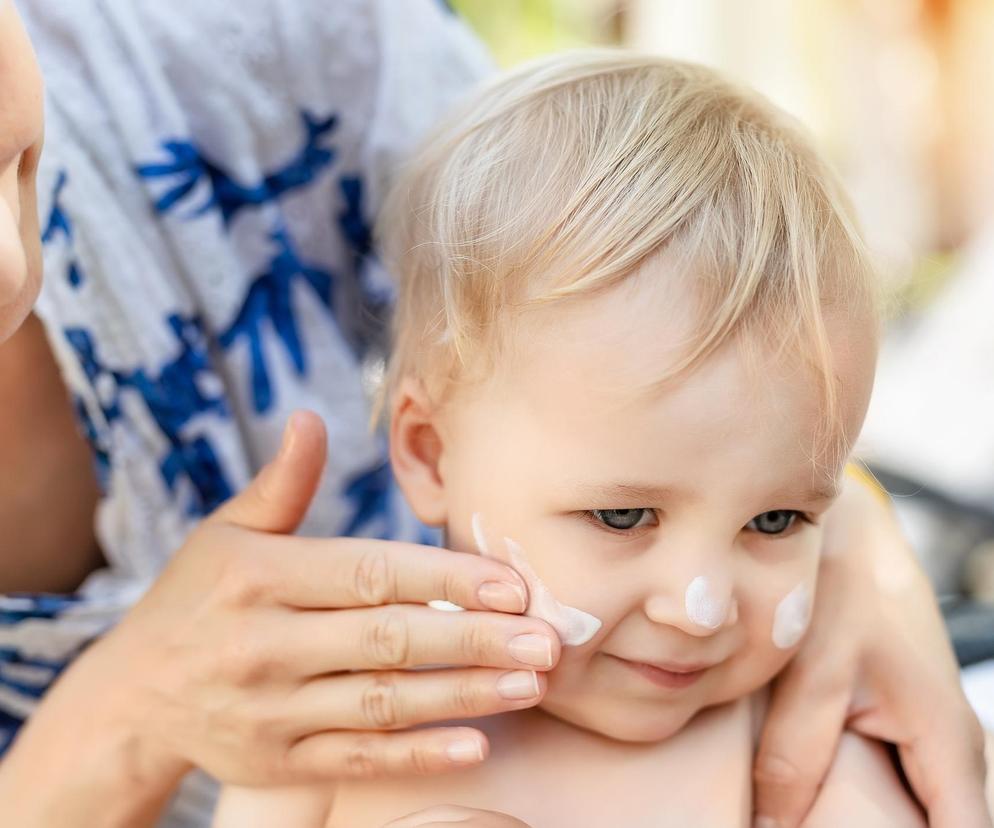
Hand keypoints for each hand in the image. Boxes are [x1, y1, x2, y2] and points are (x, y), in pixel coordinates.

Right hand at [0, 411, 558, 824]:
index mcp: (260, 577)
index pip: (368, 574)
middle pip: (388, 640)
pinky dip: (416, 755)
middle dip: (473, 640)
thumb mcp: (226, 533)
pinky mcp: (277, 762)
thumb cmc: (196, 598)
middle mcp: (265, 645)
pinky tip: (475, 743)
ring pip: (382, 703)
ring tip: (530, 684)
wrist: (133, 697)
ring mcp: (271, 711)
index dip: (444, 578)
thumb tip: (311, 417)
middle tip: (548, 640)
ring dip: (463, 695)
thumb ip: (282, 483)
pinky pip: (356, 759)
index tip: (511, 583)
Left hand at [753, 472, 990, 827]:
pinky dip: (860, 806)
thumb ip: (794, 755)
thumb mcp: (815, 670)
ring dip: (870, 826)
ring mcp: (929, 738)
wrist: (846, 533)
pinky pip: (897, 787)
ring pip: (915, 815)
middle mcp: (951, 750)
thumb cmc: (841, 588)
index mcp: (947, 744)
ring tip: (808, 823)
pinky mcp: (900, 724)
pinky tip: (810, 809)